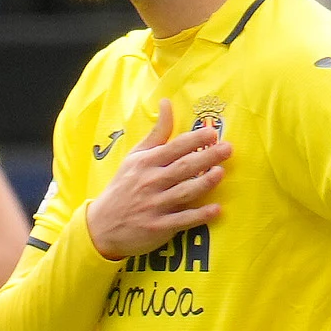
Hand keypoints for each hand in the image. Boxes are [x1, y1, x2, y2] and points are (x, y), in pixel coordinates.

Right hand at [84, 99, 226, 261]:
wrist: (103, 225)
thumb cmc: (124, 186)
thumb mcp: (135, 157)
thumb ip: (156, 133)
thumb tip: (167, 102)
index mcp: (146, 163)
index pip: (174, 147)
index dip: (194, 140)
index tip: (212, 133)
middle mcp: (151, 182)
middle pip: (183, 167)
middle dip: (206, 157)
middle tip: (228, 148)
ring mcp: (154, 206)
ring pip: (183, 192)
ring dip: (203, 183)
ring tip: (221, 173)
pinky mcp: (158, 227)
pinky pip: (182, 220)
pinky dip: (199, 216)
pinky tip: (216, 210)